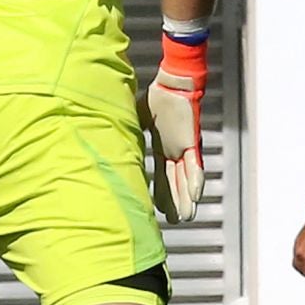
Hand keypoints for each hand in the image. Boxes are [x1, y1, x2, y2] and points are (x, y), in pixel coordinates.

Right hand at [143, 65, 205, 222]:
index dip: (160, 191)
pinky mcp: (191, 142)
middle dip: (174, 202)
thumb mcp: (138, 120)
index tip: (158, 208)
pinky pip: (195, 165)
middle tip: (174, 221)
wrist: (172, 82)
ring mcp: (184, 148)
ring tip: (187, 217)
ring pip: (186, 179)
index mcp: (162, 147)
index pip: (161, 175)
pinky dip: (195, 180)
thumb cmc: (157, 96)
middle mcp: (174, 151)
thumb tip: (108, 139)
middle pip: (174, 182)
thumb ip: (128, 132)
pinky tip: (196, 196)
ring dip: (186, 198)